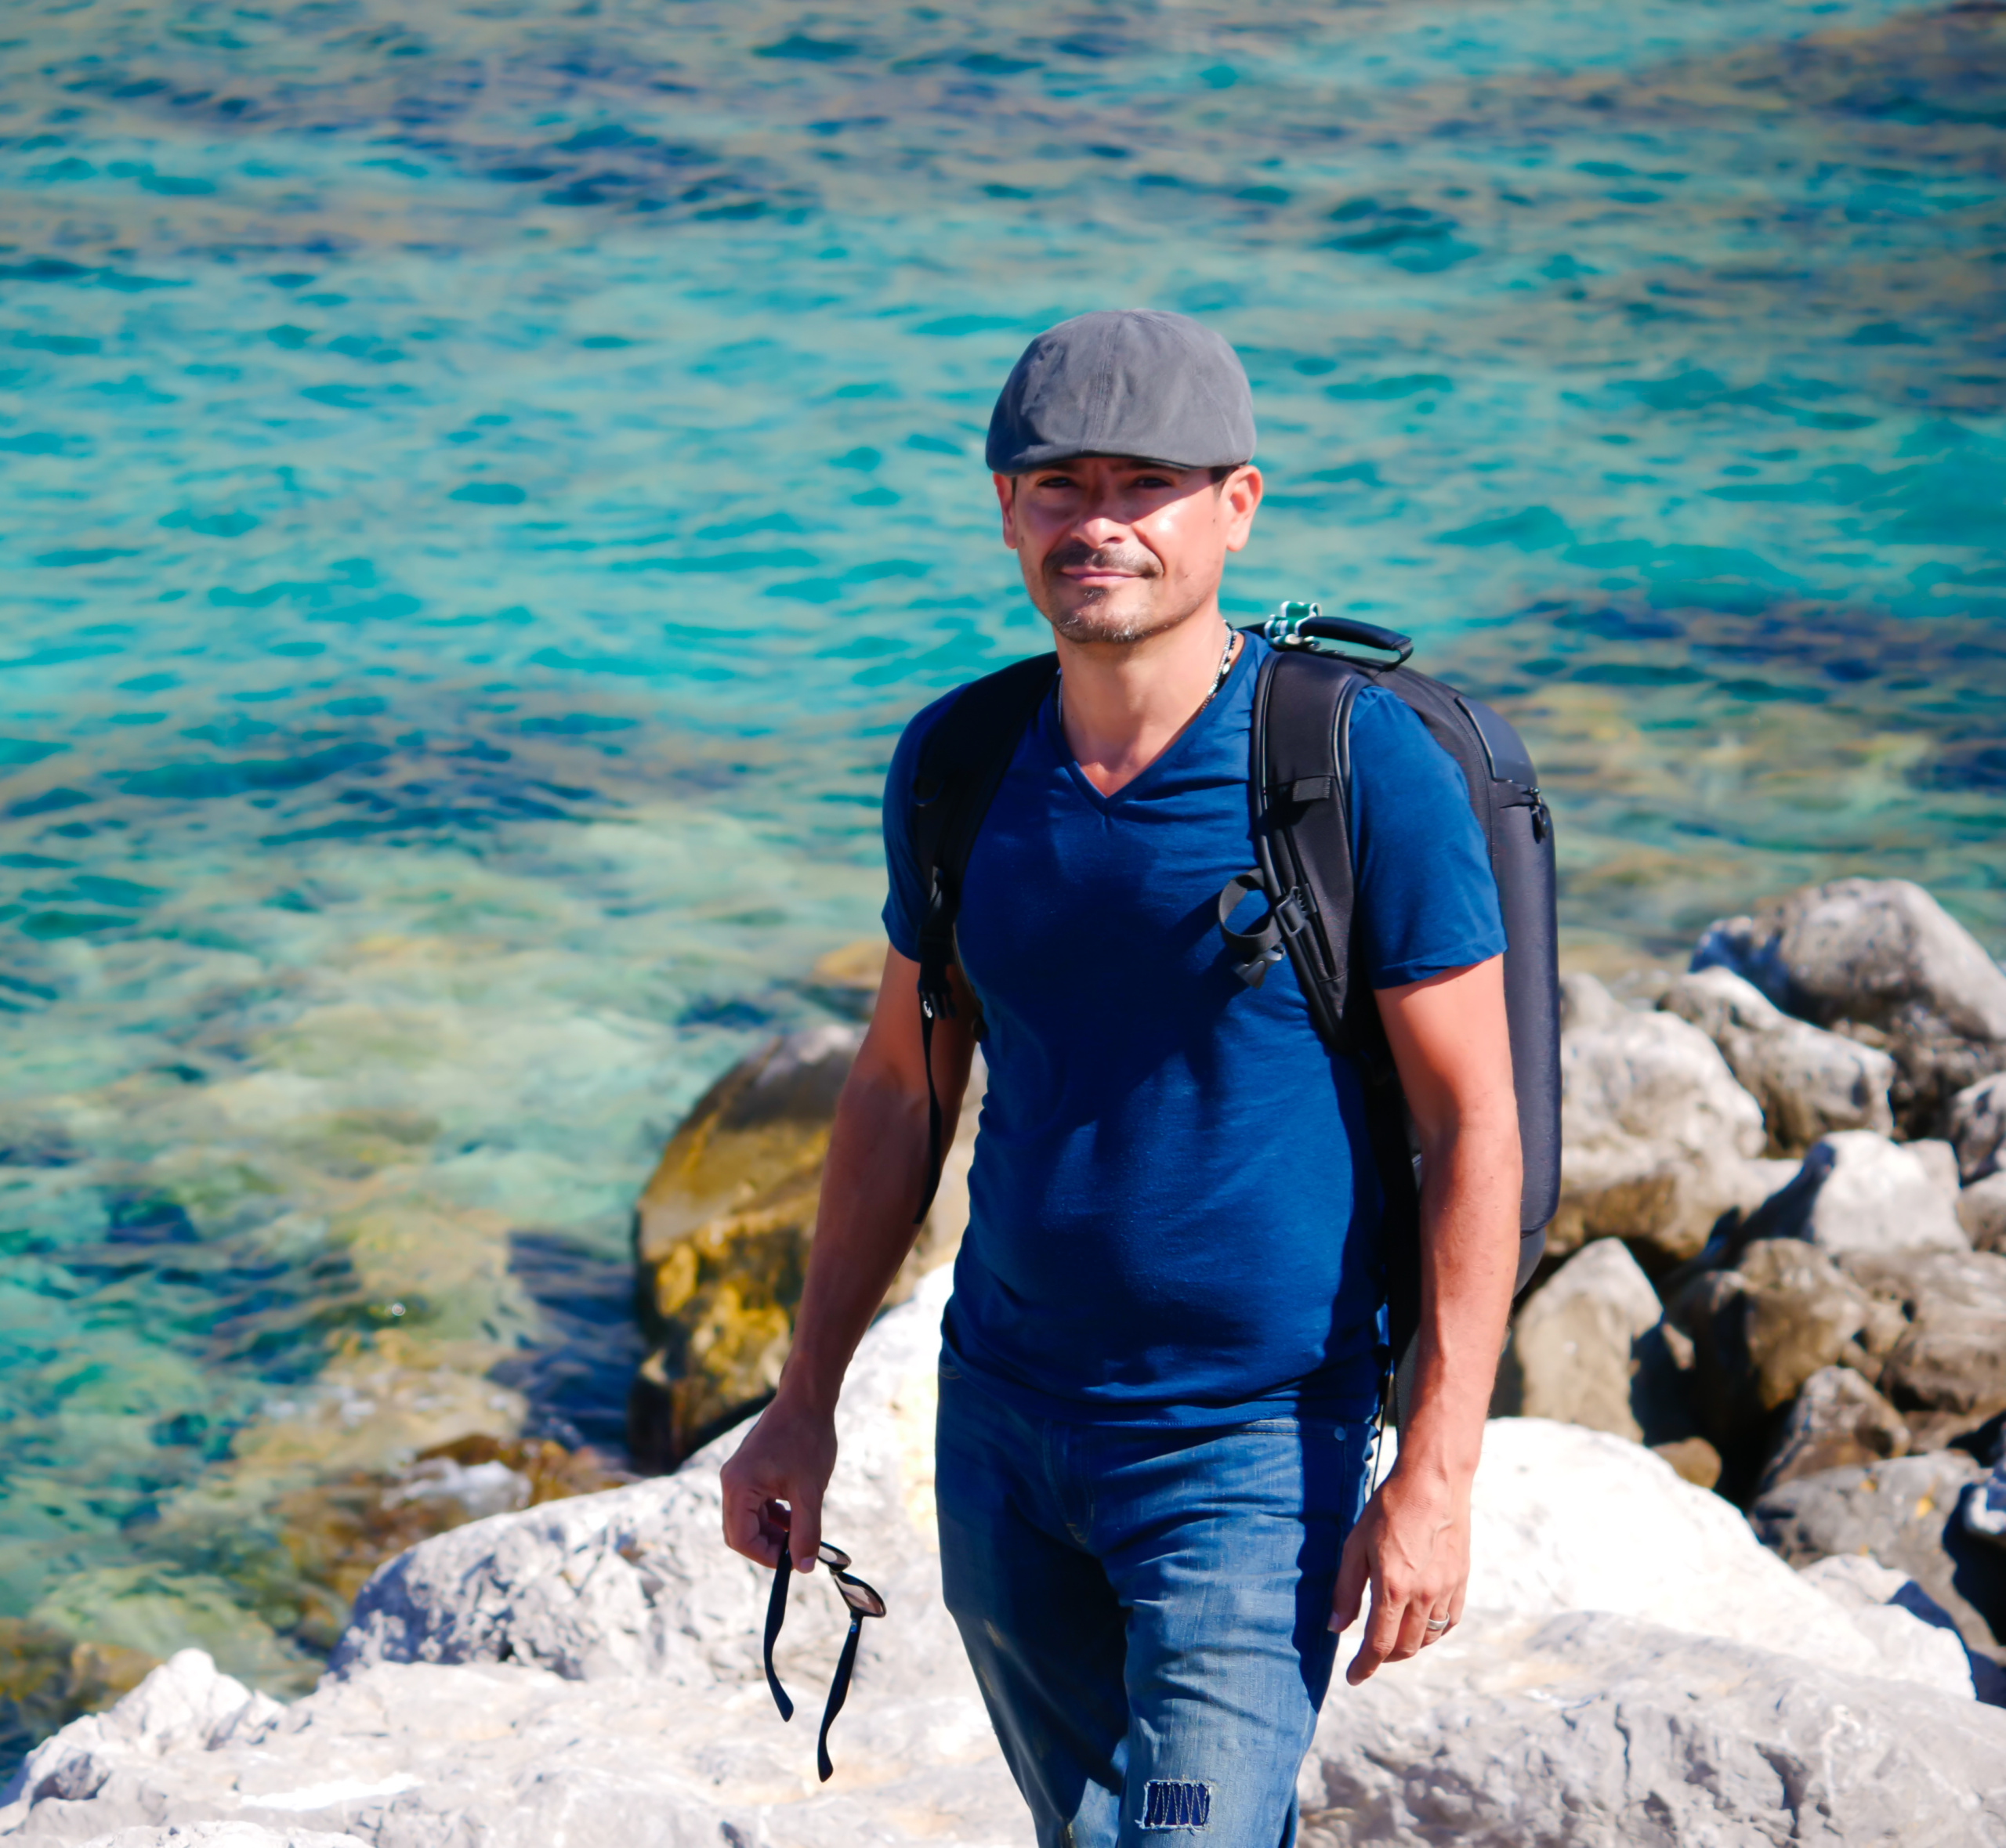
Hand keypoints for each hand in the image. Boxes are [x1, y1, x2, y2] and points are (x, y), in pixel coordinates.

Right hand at [720, 1393, 837, 1574]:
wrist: (807, 1399)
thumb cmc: (807, 1439)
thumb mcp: (810, 1491)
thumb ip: (806, 1531)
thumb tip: (804, 1566)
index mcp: (738, 1487)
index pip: (741, 1539)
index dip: (767, 1556)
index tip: (795, 1562)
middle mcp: (731, 1482)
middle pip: (741, 1532)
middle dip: (769, 1546)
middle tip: (799, 1552)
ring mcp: (739, 1475)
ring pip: (750, 1519)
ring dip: (773, 1532)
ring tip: (802, 1534)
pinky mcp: (750, 1471)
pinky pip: (755, 1504)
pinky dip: (774, 1515)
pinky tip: (796, 1516)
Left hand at [1329, 1460, 1470, 1683]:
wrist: (1433, 1481)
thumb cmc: (1388, 1509)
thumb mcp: (1355, 1546)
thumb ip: (1346, 1591)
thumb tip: (1334, 1628)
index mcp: (1394, 1587)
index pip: (1379, 1645)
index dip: (1364, 1667)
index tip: (1353, 1677)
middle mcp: (1424, 1595)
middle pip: (1405, 1648)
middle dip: (1385, 1659)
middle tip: (1369, 1654)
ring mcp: (1446, 1589)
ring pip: (1428, 1638)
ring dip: (1408, 1646)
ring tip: (1392, 1637)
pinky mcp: (1461, 1580)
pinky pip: (1450, 1622)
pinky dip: (1433, 1632)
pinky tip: (1420, 1623)